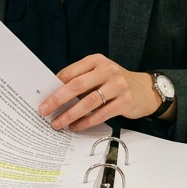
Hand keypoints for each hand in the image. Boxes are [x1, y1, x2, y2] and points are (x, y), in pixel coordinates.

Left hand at [37, 54, 165, 131]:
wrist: (144, 90)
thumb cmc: (114, 83)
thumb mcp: (99, 74)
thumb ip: (81, 80)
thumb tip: (53, 94)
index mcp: (96, 61)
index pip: (71, 72)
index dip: (55, 85)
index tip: (42, 97)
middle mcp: (107, 70)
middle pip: (77, 85)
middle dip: (58, 99)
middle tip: (44, 110)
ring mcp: (118, 85)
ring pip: (89, 101)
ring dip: (70, 114)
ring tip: (58, 123)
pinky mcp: (125, 101)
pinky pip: (101, 114)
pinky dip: (86, 122)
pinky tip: (75, 127)